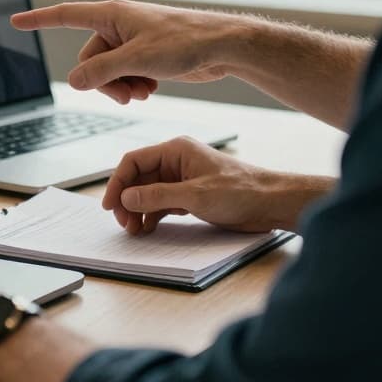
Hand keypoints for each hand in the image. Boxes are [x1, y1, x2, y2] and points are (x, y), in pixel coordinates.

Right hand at [11, 0, 247, 104]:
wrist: (222, 47)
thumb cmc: (184, 42)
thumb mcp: (137, 60)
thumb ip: (101, 71)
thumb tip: (73, 81)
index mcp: (111, 15)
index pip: (65, 15)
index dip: (38, 19)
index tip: (15, 20)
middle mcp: (118, 25)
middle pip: (88, 59)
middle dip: (103, 82)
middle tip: (128, 94)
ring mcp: (132, 40)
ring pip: (106, 72)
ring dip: (119, 87)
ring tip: (143, 93)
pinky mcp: (145, 55)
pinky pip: (124, 75)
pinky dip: (133, 85)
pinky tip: (151, 89)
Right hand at [103, 136, 323, 233]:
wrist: (271, 203)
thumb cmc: (240, 191)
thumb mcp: (195, 195)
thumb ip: (158, 196)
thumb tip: (126, 197)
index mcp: (175, 150)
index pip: (134, 161)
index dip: (117, 182)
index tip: (110, 205)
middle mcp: (175, 162)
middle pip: (138, 179)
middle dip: (127, 201)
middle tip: (124, 224)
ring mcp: (181, 179)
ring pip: (147, 193)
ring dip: (138, 210)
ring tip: (135, 230)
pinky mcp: (189, 195)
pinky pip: (160, 203)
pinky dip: (151, 215)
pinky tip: (147, 228)